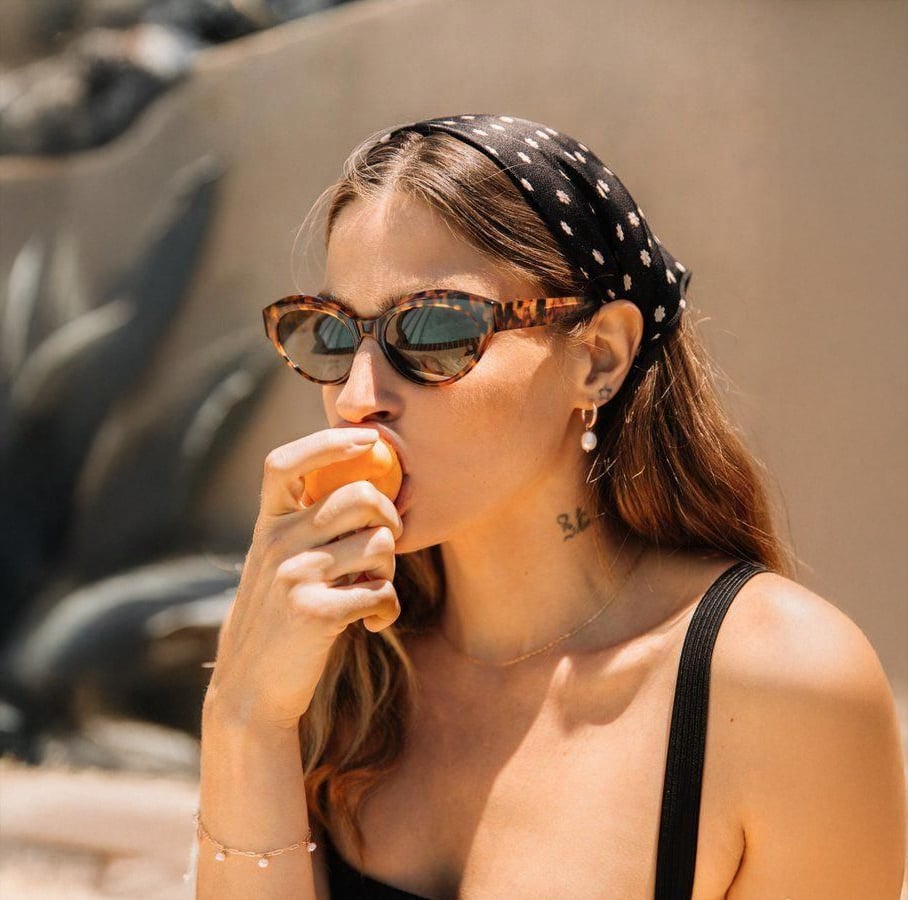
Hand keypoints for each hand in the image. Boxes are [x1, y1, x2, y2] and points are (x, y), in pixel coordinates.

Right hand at [204, 427, 402, 731]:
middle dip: (389, 517)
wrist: (251, 690)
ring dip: (390, 570)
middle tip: (388, 542)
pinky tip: (375, 622)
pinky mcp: (315, 613)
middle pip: (359, 497)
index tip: (368, 439)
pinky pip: (382, 592)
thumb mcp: (278, 564)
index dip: (328, 441)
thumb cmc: (279, 619)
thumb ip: (308, 528)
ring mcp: (293, 577)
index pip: (286, 462)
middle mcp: (276, 543)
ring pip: (379, 545)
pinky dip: (388, 609)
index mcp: (267, 525)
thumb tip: (367, 488)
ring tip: (375, 589)